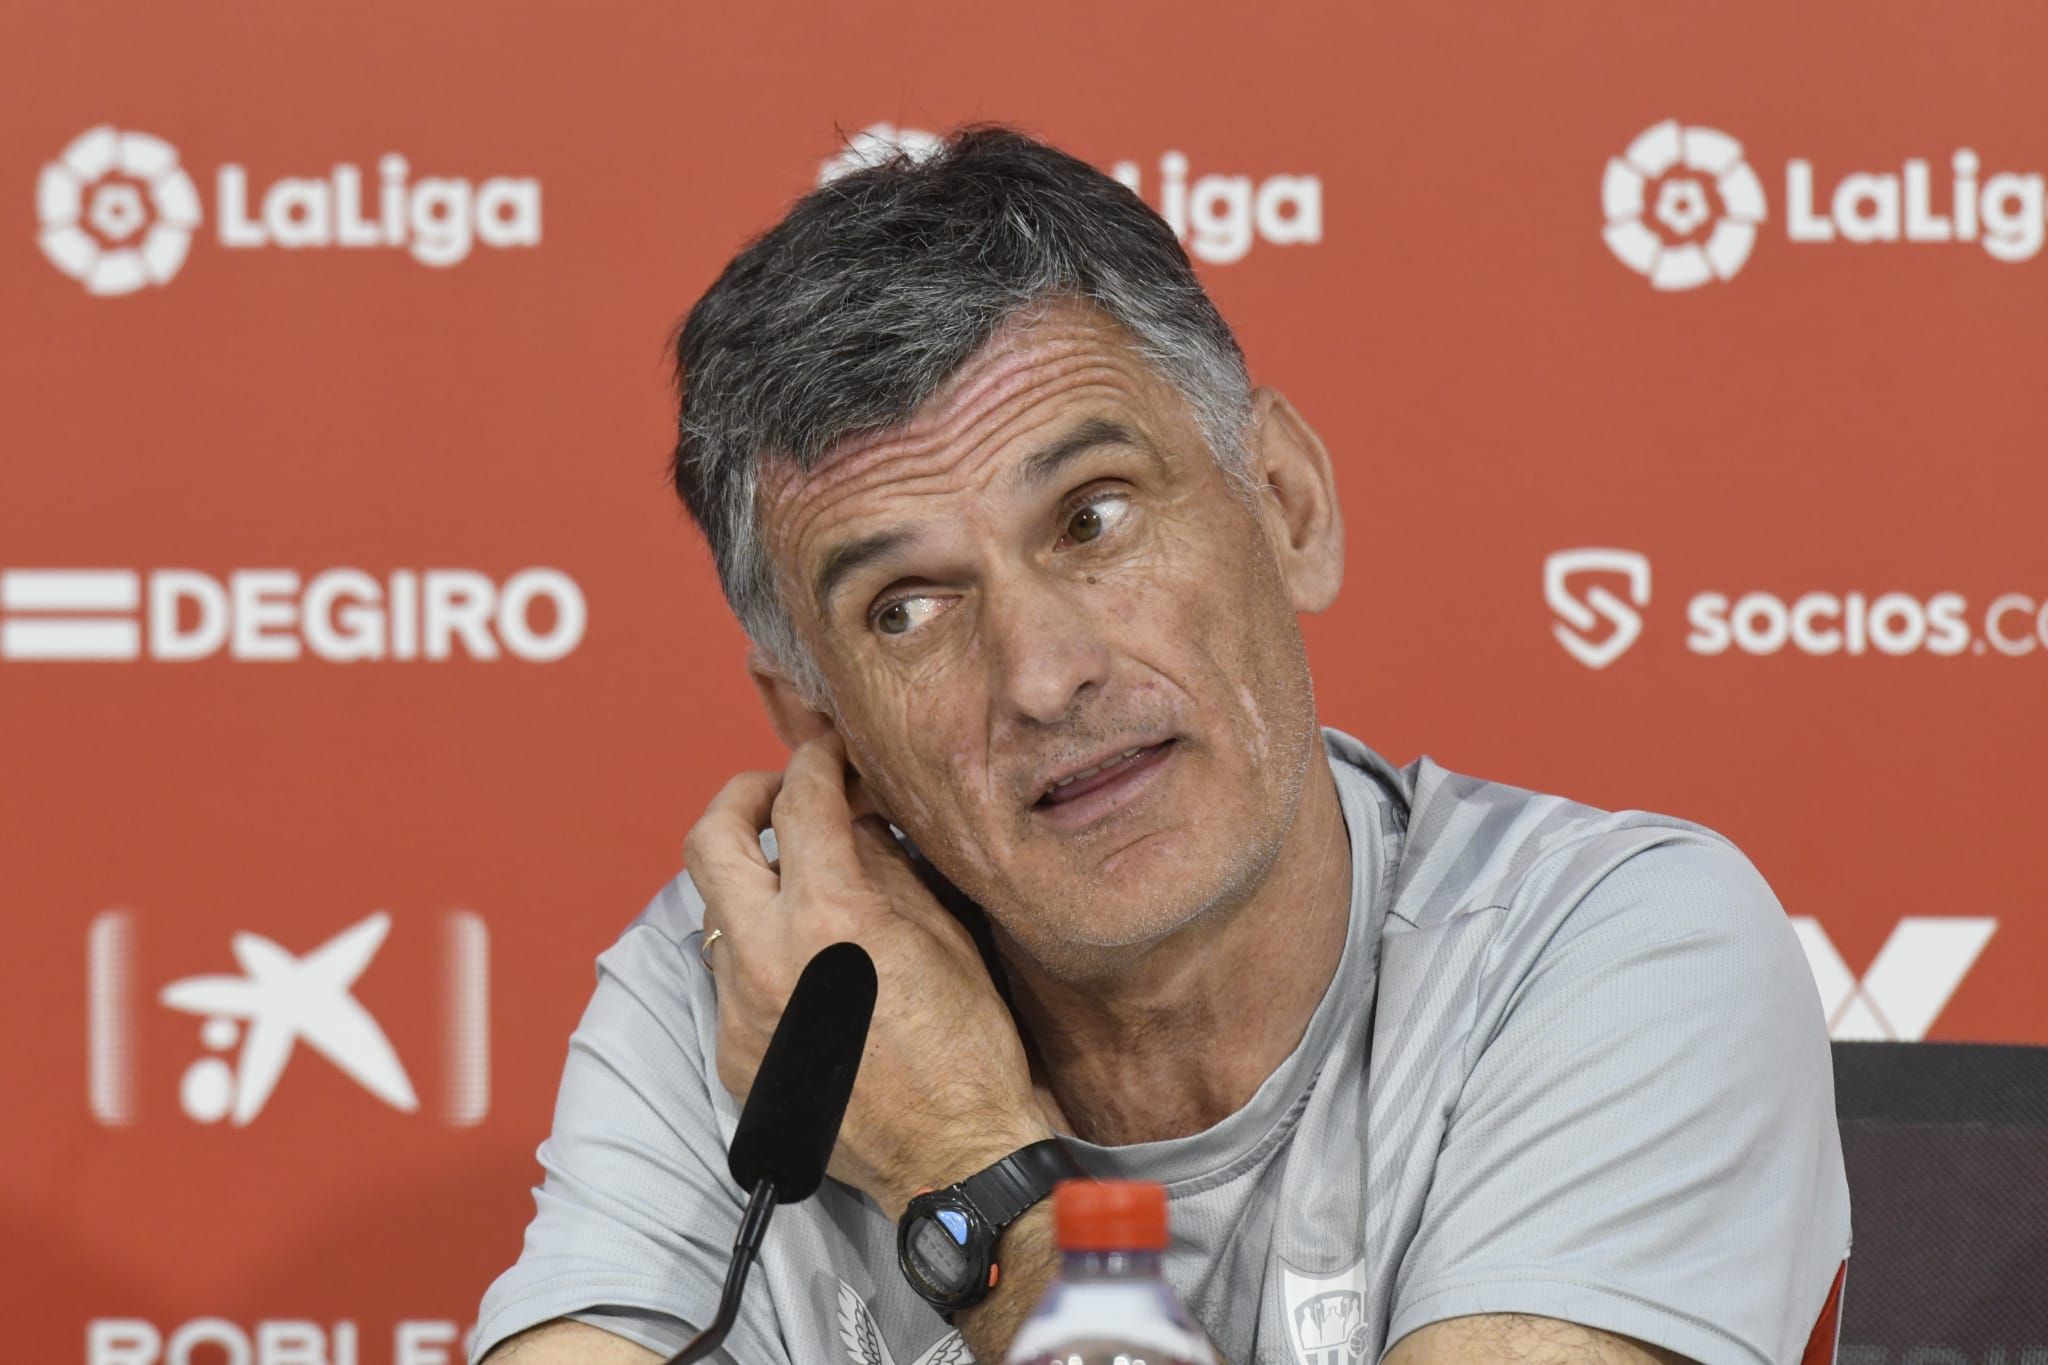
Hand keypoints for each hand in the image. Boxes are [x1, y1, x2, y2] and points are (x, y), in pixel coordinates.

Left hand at [684, 732, 1056, 1216]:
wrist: (953, 1153)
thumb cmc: (969, 1047)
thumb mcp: (942, 933)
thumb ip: (884, 864)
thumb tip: (853, 819)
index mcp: (828, 918)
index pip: (798, 802)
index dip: (815, 762)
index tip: (827, 756)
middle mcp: (765, 958)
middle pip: (709, 840)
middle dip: (743, 799)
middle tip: (778, 796)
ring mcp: (740, 1011)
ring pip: (716, 913)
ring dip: (754, 885)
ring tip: (804, 890)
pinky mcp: (735, 1055)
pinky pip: (731, 978)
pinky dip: (764, 955)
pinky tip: (810, 971)